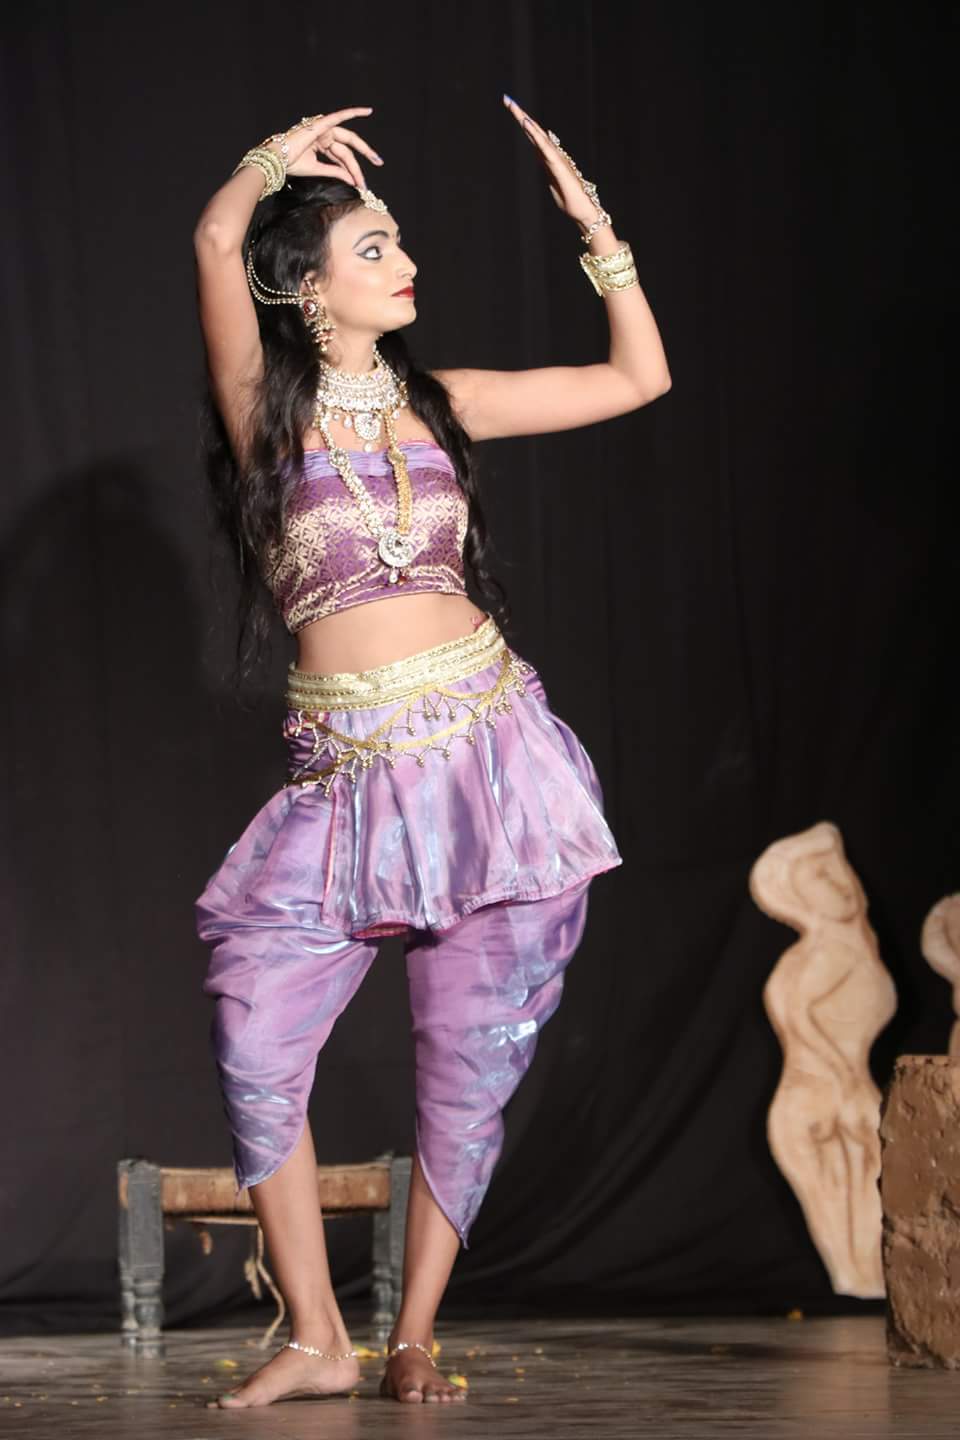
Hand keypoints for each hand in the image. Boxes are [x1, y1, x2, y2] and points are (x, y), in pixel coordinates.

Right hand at [261, 108, 383, 189]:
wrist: (276, 160)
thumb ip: (336, 171)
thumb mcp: (318, 169)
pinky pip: (339, 117)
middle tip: (379, 162)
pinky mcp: (320, 125)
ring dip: (362, 152)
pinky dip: (352, 112)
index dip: (353, 169)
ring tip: (375, 160)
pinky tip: (367, 111)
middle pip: (348, 147)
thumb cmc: (290, 164)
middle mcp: (323, 134)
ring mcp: (322, 129)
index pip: (342, 156)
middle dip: (365, 155)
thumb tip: (352, 178)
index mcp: (321, 144)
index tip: (362, 183)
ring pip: (347, 143)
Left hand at [502, 96, 597, 232]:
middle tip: (508, 100)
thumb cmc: (570, 201)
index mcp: (549, 159)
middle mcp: (552, 155)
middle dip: (520, 115)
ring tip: (513, 106)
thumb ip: (548, 171)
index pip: (534, 138)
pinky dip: (535, 135)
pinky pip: (544, 147)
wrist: (584, 211)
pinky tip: (527, 124)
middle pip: (534, 132)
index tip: (513, 110)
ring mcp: (555, 159)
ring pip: (538, 135)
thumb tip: (543, 163)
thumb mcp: (554, 184)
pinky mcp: (557, 166)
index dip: (524, 125)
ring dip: (525, 120)